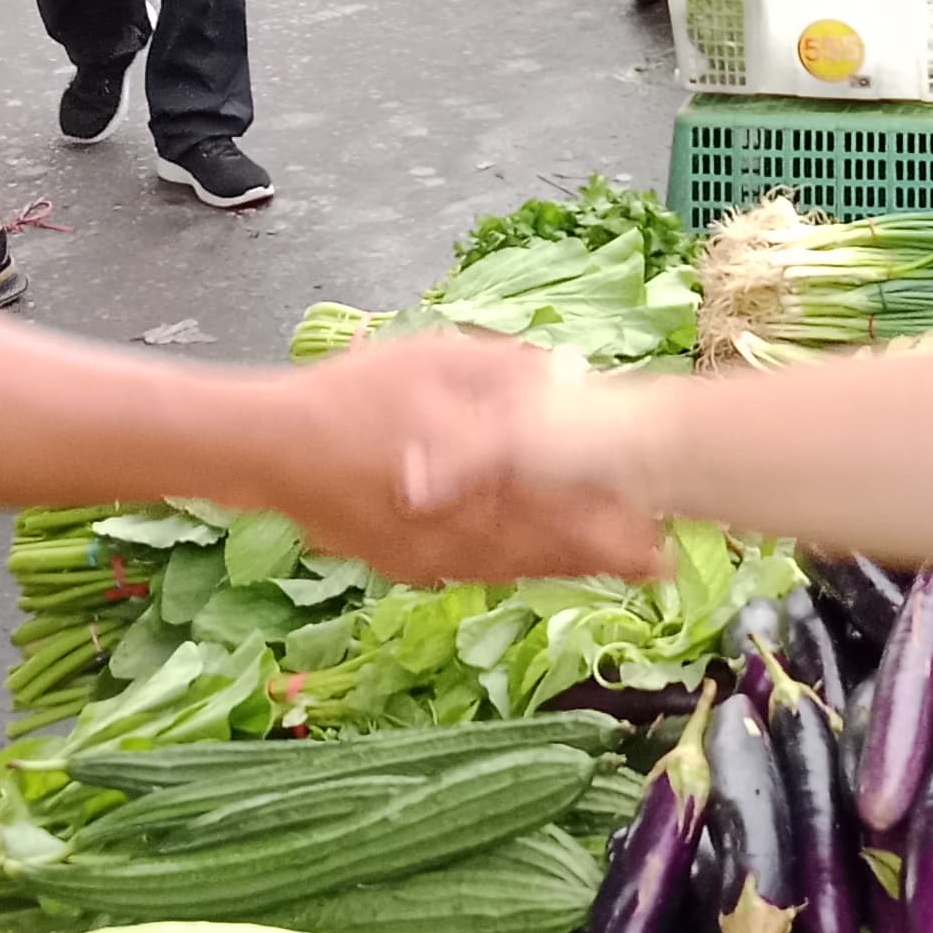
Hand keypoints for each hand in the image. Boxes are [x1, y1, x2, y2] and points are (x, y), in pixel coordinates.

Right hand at [273, 333, 664, 585]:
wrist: (271, 448)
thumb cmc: (355, 391)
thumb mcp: (436, 359)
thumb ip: (506, 374)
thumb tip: (569, 379)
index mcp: (479, 471)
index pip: (562, 499)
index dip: (613, 514)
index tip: (661, 522)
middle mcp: (464, 526)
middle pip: (550, 544)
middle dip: (605, 552)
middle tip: (659, 561)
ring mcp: (435, 556)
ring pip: (518, 566)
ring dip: (569, 566)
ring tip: (617, 566)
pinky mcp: (409, 568)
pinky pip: (479, 572)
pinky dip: (518, 568)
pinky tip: (538, 562)